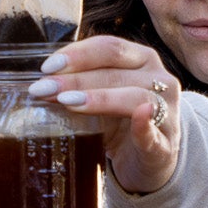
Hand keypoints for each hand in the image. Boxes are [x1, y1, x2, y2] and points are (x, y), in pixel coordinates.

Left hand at [28, 37, 182, 195]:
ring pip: (136, 95)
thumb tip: (39, 84)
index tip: (46, 68)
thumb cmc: (122, 122)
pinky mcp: (166, 143)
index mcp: (141, 60)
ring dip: (100, 97)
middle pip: (116, 70)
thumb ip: (79, 86)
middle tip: (43, 89)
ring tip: (68, 102)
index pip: (109, 47)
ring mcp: (167, 111)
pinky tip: (135, 120)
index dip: (77, 54)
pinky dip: (144, 125)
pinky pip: (155, 131)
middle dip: (76, 78)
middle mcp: (159, 79)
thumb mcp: (101, 98)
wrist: (151, 161)